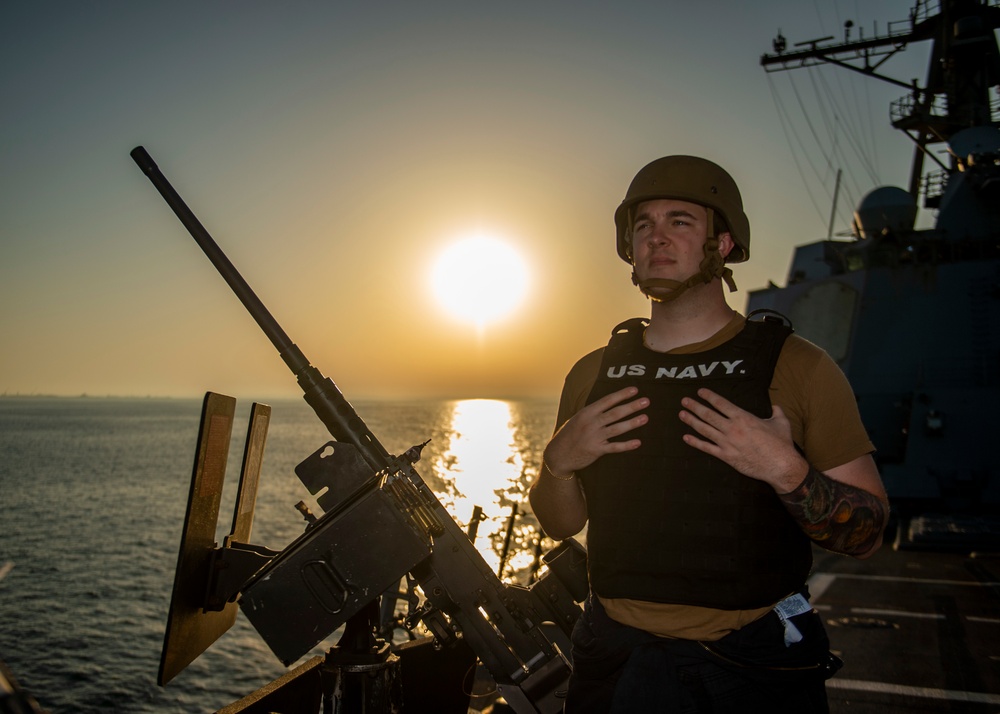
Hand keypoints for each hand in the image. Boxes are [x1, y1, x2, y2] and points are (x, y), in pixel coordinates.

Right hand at [544, 387, 648, 476]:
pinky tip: (638, 442)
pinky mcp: (597, 450)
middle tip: (646, 401)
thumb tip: (607, 405)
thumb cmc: (568, 435)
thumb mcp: (576, 419)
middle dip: (632, 406)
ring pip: (617, 428)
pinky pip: (615, 447)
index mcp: (586, 413)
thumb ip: (591, 413)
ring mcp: (594, 436)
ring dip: (633, 423)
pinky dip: (627, 445)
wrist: (558, 455)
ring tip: (645, 418)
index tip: (635, 390)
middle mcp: (591, 423)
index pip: (607, 400)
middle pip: (615, 413)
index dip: (622, 394)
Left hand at [678, 388, 806, 491]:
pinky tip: (686, 437)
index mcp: (743, 417)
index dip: (709, 396)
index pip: (721, 403)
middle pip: (708, 414)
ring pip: (704, 429)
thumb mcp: (781, 422)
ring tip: (682, 414)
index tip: (700, 392)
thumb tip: (775, 406)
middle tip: (684, 401)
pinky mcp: (726, 456)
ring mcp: (727, 442)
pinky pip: (707, 448)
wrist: (780, 465)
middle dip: (694, 406)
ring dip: (691, 421)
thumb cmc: (781, 444)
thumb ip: (776, 411)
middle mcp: (732, 428)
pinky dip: (695, 443)